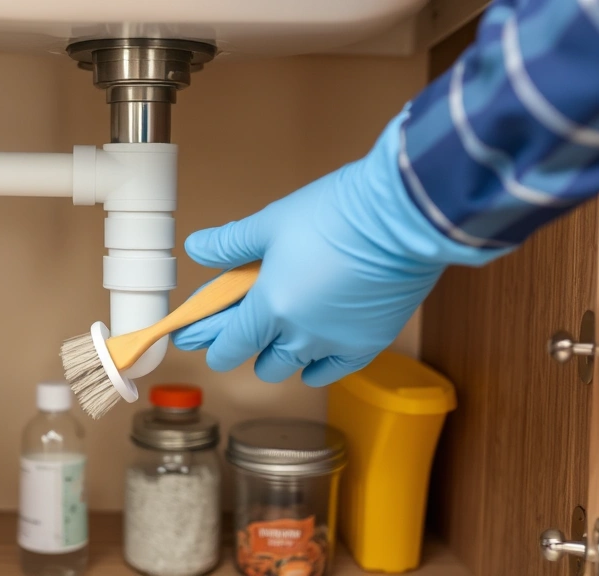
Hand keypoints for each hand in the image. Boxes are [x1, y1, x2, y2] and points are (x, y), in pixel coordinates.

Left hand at [172, 112, 508, 385]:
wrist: (401, 217)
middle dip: (249, 348)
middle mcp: (300, 336)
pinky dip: (319, 367)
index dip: (211, 345)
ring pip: (295, 370)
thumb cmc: (335, 214)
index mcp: (269, 308)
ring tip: (285, 330)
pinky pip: (333, 372)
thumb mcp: (270, 223)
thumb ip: (230, 244)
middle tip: (248, 323)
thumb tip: (196, 249)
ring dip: (283, 357)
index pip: (229, 346)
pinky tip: (314, 354)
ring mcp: (335, 344)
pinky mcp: (369, 344)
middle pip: (261, 365)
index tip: (199, 337)